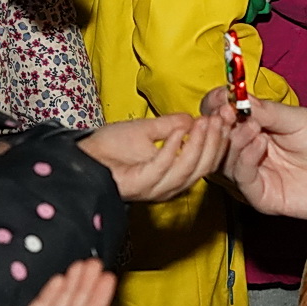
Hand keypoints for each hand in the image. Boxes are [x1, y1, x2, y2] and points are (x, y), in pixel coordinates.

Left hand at [77, 114, 228, 201]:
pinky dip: (174, 149)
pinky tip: (177, 133)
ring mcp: (157, 187)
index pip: (205, 160)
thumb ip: (172, 125)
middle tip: (218, 120)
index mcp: (173, 173)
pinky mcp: (143, 184)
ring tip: (202, 123)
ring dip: (199, 144)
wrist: (84, 156)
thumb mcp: (148, 129)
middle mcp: (169, 185)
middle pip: (203, 167)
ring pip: (189, 170)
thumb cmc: (110, 147)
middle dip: (213, 142)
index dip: (217, 140)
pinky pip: (165, 167)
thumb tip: (193, 118)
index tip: (222, 118)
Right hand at [203, 88, 306, 220]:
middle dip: (219, 125)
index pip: (223, 117)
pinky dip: (245, 161)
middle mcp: (250, 151)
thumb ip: (266, 110)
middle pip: (217, 141)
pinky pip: (243, 180)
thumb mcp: (297, 118)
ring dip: (232, 142)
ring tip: (249, 128)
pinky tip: (259, 144)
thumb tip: (235, 97)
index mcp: (256, 127)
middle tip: (228, 113)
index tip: (221, 98)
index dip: (217, 106)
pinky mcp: (264, 197)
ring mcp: (256, 175)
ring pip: (224, 162)